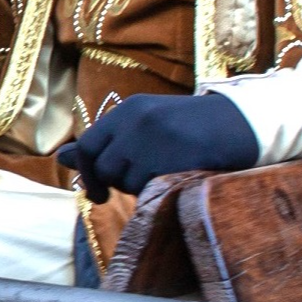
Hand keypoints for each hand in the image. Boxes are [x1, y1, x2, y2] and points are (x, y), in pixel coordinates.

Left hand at [55, 91, 261, 203]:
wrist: (240, 125)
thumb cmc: (188, 128)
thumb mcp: (144, 126)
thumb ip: (106, 143)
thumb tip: (61, 158)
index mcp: (129, 109)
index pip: (89, 146)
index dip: (89, 172)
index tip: (98, 191)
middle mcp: (136, 122)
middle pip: (103, 168)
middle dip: (114, 183)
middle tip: (139, 182)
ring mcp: (152, 141)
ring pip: (125, 182)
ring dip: (139, 186)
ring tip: (167, 170)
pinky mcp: (170, 160)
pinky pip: (148, 190)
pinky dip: (158, 191)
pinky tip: (177, 177)